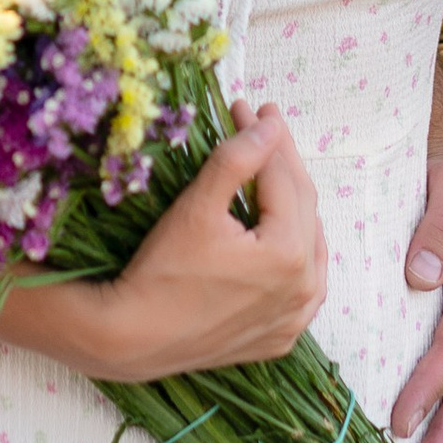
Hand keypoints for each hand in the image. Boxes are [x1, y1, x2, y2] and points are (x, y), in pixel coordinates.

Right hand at [76, 105, 327, 382]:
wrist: (134, 337)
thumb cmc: (162, 270)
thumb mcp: (198, 206)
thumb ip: (239, 159)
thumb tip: (269, 125)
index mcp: (290, 253)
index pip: (284, 178)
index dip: (265, 135)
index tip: (247, 105)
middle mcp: (304, 287)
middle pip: (301, 207)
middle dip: (280, 161)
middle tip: (262, 124)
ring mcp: (294, 318)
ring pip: (308, 246)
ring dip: (294, 204)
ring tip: (276, 168)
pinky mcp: (279, 337)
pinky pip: (302, 286)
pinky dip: (296, 254)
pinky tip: (283, 235)